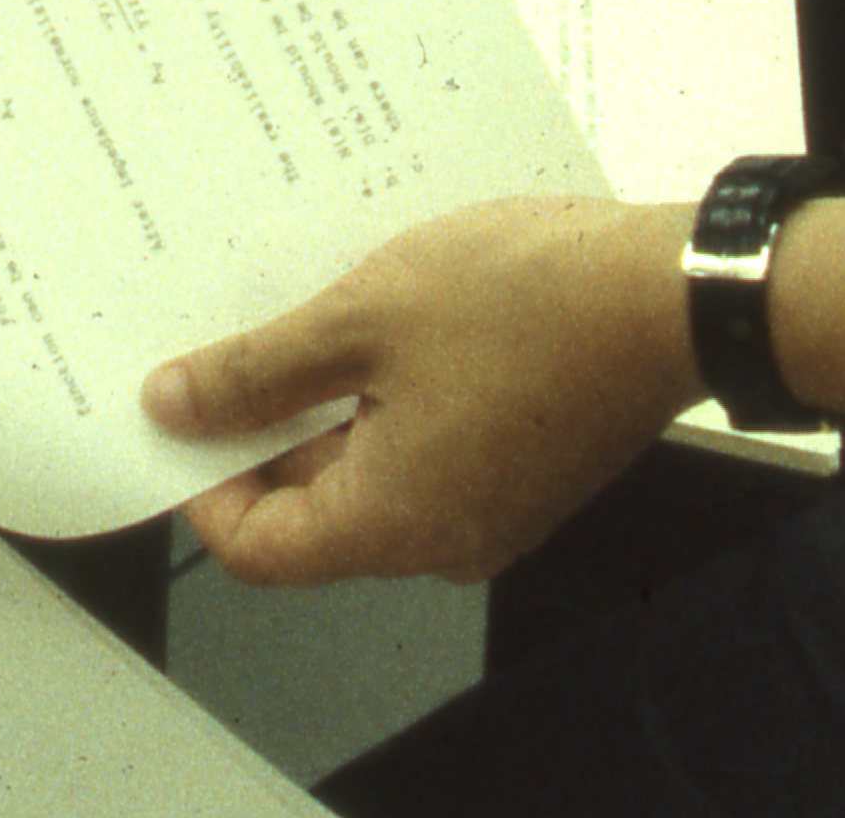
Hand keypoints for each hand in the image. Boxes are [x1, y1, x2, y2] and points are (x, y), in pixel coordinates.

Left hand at [149, 195, 690, 586]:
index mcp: (396, 525)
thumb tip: (171, 409)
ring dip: (325, 398)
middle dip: (261, 426)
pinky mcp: (524, 468)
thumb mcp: (362, 321)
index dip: (203, 484)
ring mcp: (491, 507)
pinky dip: (385, 393)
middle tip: (227, 336)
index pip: (259, 550)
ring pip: (369, 469)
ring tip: (302, 310)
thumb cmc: (522, 302)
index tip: (180, 406)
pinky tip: (375, 317)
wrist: (674, 293)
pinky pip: (425, 447)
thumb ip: (257, 374)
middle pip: (313, 511)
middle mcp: (444, 540)